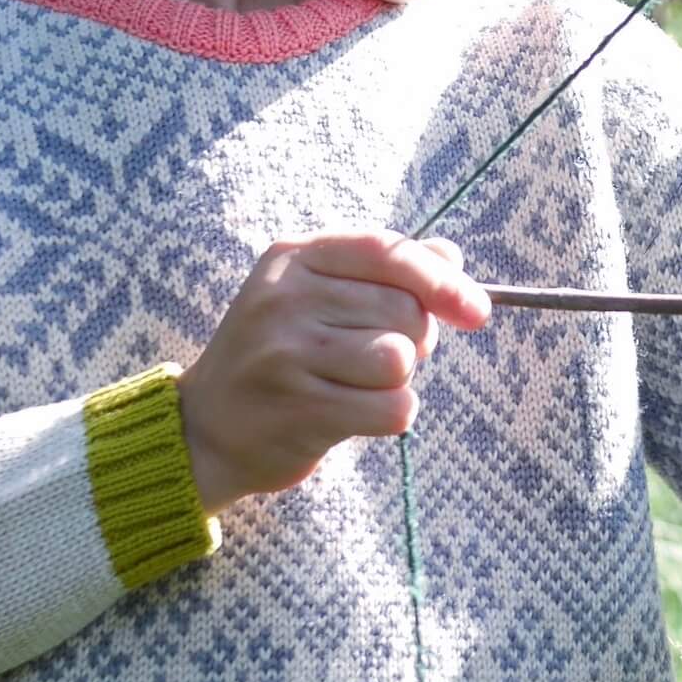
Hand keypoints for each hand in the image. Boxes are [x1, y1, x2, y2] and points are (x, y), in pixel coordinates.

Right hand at [176, 231, 490, 510]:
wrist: (204, 430)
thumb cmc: (276, 358)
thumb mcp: (314, 297)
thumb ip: (382, 271)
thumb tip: (451, 255)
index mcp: (293, 259)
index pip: (387, 252)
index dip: (442, 280)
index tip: (477, 311)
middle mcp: (286, 299)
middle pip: (404, 310)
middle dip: (412, 340)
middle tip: (371, 357)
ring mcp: (288, 354)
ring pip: (400, 360)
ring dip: (396, 381)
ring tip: (355, 385)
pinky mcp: (300, 409)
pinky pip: (392, 408)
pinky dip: (389, 416)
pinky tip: (354, 415)